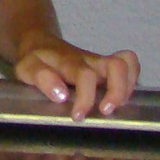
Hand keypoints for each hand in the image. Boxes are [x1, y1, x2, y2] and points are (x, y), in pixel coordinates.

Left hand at [14, 40, 138, 118]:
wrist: (39, 43)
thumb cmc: (35, 60)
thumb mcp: (27, 68)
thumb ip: (41, 78)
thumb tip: (61, 95)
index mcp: (69, 62)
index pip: (85, 76)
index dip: (86, 98)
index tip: (78, 116)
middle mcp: (90, 60)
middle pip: (117, 66)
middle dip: (117, 92)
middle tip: (106, 111)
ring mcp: (101, 62)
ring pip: (127, 63)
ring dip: (128, 87)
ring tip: (116, 107)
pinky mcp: (108, 66)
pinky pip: (130, 64)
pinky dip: (132, 80)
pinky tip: (121, 98)